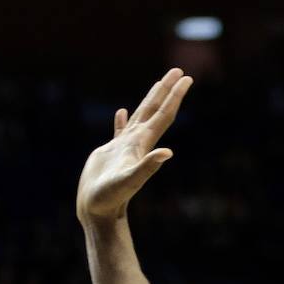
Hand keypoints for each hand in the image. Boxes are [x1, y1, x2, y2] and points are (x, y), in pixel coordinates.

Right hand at [77, 68, 192, 224]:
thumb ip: (148, 166)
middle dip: (166, 91)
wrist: (97, 212)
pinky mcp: (110, 154)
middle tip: (177, 71)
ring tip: (157, 85)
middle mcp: (137, 143)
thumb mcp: (130, 180)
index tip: (186, 78)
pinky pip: (119, 131)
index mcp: (143, 144)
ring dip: (149, 100)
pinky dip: (122, 121)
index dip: (174, 96)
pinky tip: (122, 112)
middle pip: (155, 111)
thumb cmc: (111, 197)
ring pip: (139, 117)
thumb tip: (167, 153)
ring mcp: (124, 148)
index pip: (163, 115)